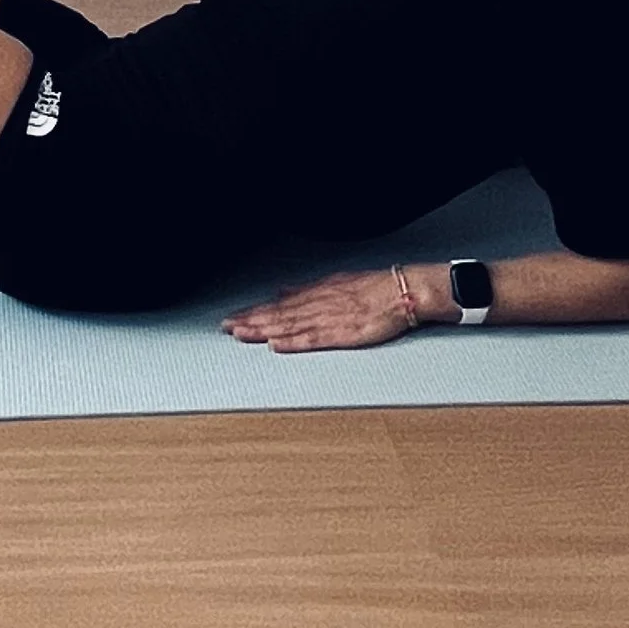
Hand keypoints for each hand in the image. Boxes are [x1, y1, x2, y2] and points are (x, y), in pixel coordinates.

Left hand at [222, 268, 417, 351]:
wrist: (403, 291)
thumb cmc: (373, 289)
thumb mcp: (335, 282)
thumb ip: (306, 290)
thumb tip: (281, 291)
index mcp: (315, 293)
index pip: (277, 305)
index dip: (253, 312)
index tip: (232, 317)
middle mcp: (317, 304)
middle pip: (277, 314)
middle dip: (249, 321)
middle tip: (225, 327)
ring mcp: (329, 318)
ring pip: (290, 325)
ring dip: (263, 330)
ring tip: (240, 333)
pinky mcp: (343, 332)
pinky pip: (314, 339)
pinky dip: (294, 342)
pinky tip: (277, 345)